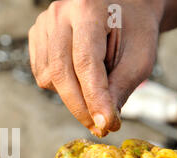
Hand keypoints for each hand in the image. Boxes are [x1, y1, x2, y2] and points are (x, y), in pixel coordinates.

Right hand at [28, 0, 164, 136]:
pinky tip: (78, 77)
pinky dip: (60, 86)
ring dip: (71, 95)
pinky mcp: (35, 36)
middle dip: (79, 106)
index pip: (86, 62)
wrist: (123, 5)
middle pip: (60, 73)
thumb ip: (121, 86)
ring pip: (48, 78)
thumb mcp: (140, 54)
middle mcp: (59, 14)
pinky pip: (42, 75)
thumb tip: (103, 120)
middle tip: (99, 127)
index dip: (94, 98)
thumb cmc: (134, 27)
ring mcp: (43, 25)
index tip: (105, 124)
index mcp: (88, 9)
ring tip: (94, 87)